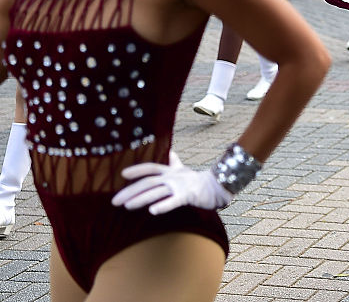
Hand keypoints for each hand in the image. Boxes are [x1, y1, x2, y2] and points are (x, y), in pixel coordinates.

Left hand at [112, 152, 231, 214]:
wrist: (218, 186)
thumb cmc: (198, 180)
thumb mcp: (183, 170)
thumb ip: (174, 162)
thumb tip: (170, 151)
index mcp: (170, 172)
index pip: (151, 168)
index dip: (137, 169)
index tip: (122, 174)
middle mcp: (173, 177)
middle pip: (149, 182)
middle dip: (130, 191)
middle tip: (115, 201)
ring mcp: (180, 186)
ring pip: (157, 191)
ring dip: (141, 198)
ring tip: (127, 206)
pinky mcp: (188, 196)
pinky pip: (174, 201)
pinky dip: (163, 206)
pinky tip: (152, 211)